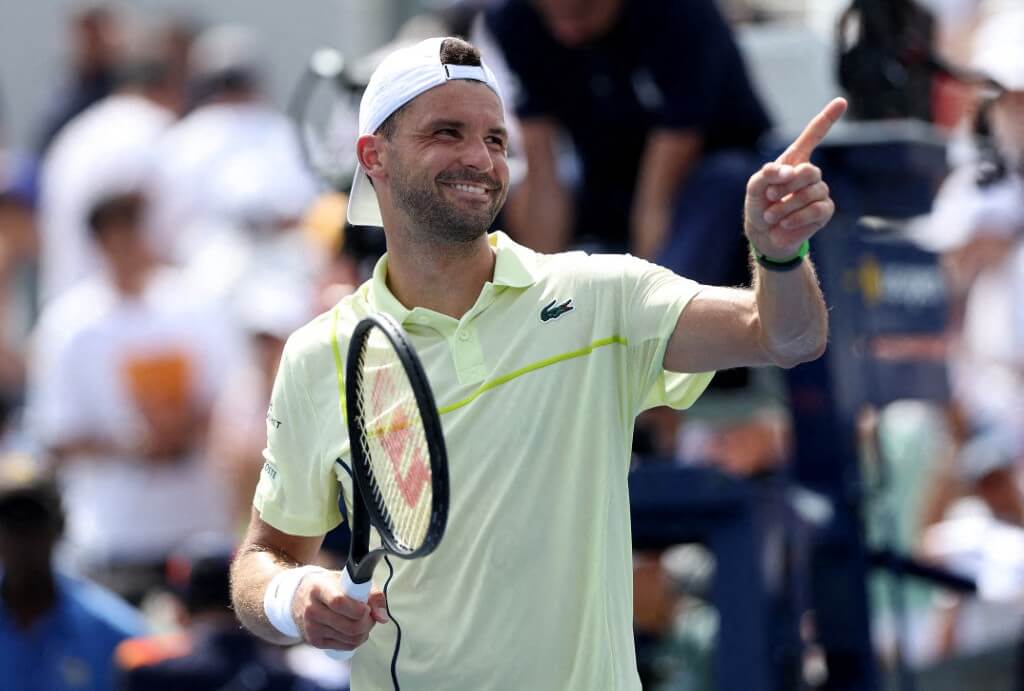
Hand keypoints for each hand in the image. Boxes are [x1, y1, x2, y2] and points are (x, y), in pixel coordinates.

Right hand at [292, 570, 388, 651]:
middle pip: (349, 626)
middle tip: (370, 614)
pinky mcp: (315, 641)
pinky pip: (345, 646)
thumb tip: (382, 617)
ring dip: (364, 631)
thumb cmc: (329, 586)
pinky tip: (354, 629)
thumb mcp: (347, 580)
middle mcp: (312, 609)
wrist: (299, 597)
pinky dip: (356, 639)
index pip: (339, 602)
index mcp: (319, 588)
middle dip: (368, 622)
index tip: (366, 607)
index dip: (358, 609)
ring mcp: (312, 628)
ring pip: (351, 638)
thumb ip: (370, 593)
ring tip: (363, 620)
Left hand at [745, 98, 846, 259]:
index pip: (813, 136)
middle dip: (786, 186)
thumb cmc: (759, 205)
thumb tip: (789, 171)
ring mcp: (819, 191)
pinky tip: (785, 223)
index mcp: (794, 160)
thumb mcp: (754, 187)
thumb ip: (767, 174)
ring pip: (812, 192)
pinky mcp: (824, 211)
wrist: (764, 233)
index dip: (827, 119)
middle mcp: (810, 173)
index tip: (841, 101)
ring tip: (771, 215)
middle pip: (809, 171)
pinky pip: (817, 209)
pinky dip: (797, 217)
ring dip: (785, 206)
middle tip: (769, 196)